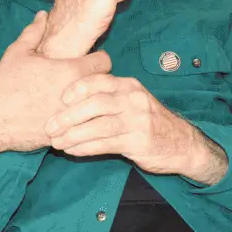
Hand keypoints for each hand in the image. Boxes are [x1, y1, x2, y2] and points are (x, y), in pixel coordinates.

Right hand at [0, 11, 112, 152]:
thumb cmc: (6, 83)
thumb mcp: (18, 53)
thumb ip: (34, 32)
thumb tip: (43, 15)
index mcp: (71, 70)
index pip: (105, 62)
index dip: (97, 61)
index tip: (87, 64)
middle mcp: (80, 94)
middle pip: (105, 86)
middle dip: (98, 84)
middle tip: (82, 84)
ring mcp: (76, 117)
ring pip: (98, 109)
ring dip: (92, 105)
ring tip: (78, 104)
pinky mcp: (69, 136)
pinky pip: (86, 128)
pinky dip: (81, 124)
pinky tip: (69, 120)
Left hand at [44, 74, 228, 184]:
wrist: (182, 144)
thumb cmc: (147, 121)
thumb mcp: (130, 101)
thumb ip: (107, 97)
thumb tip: (67, 100)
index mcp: (128, 85)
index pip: (99, 80)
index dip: (77, 87)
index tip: (59, 98)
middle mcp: (133, 99)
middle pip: (96, 103)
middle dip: (68, 115)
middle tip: (49, 125)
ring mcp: (138, 121)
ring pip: (99, 125)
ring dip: (74, 134)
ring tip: (56, 141)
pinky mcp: (139, 142)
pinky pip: (106, 144)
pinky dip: (86, 148)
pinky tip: (72, 150)